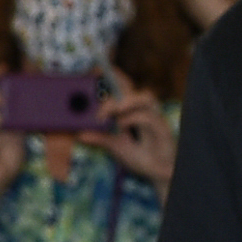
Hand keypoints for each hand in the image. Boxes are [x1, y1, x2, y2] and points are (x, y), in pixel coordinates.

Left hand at [82, 68, 175, 190]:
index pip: (123, 87)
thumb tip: (80, 134)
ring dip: (123, 102)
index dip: (113, 75)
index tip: (96, 68)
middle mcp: (144, 109)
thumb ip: (99, 138)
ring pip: (143, 97)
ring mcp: (154, 117)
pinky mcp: (162, 128)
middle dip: (116, 83)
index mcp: (132, 110)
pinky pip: (147, 117)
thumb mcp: (114, 146)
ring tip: (107, 112)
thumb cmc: (140, 156)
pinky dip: (131, 119)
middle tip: (97, 91)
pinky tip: (120, 126)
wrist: (158, 173)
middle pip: (132, 88)